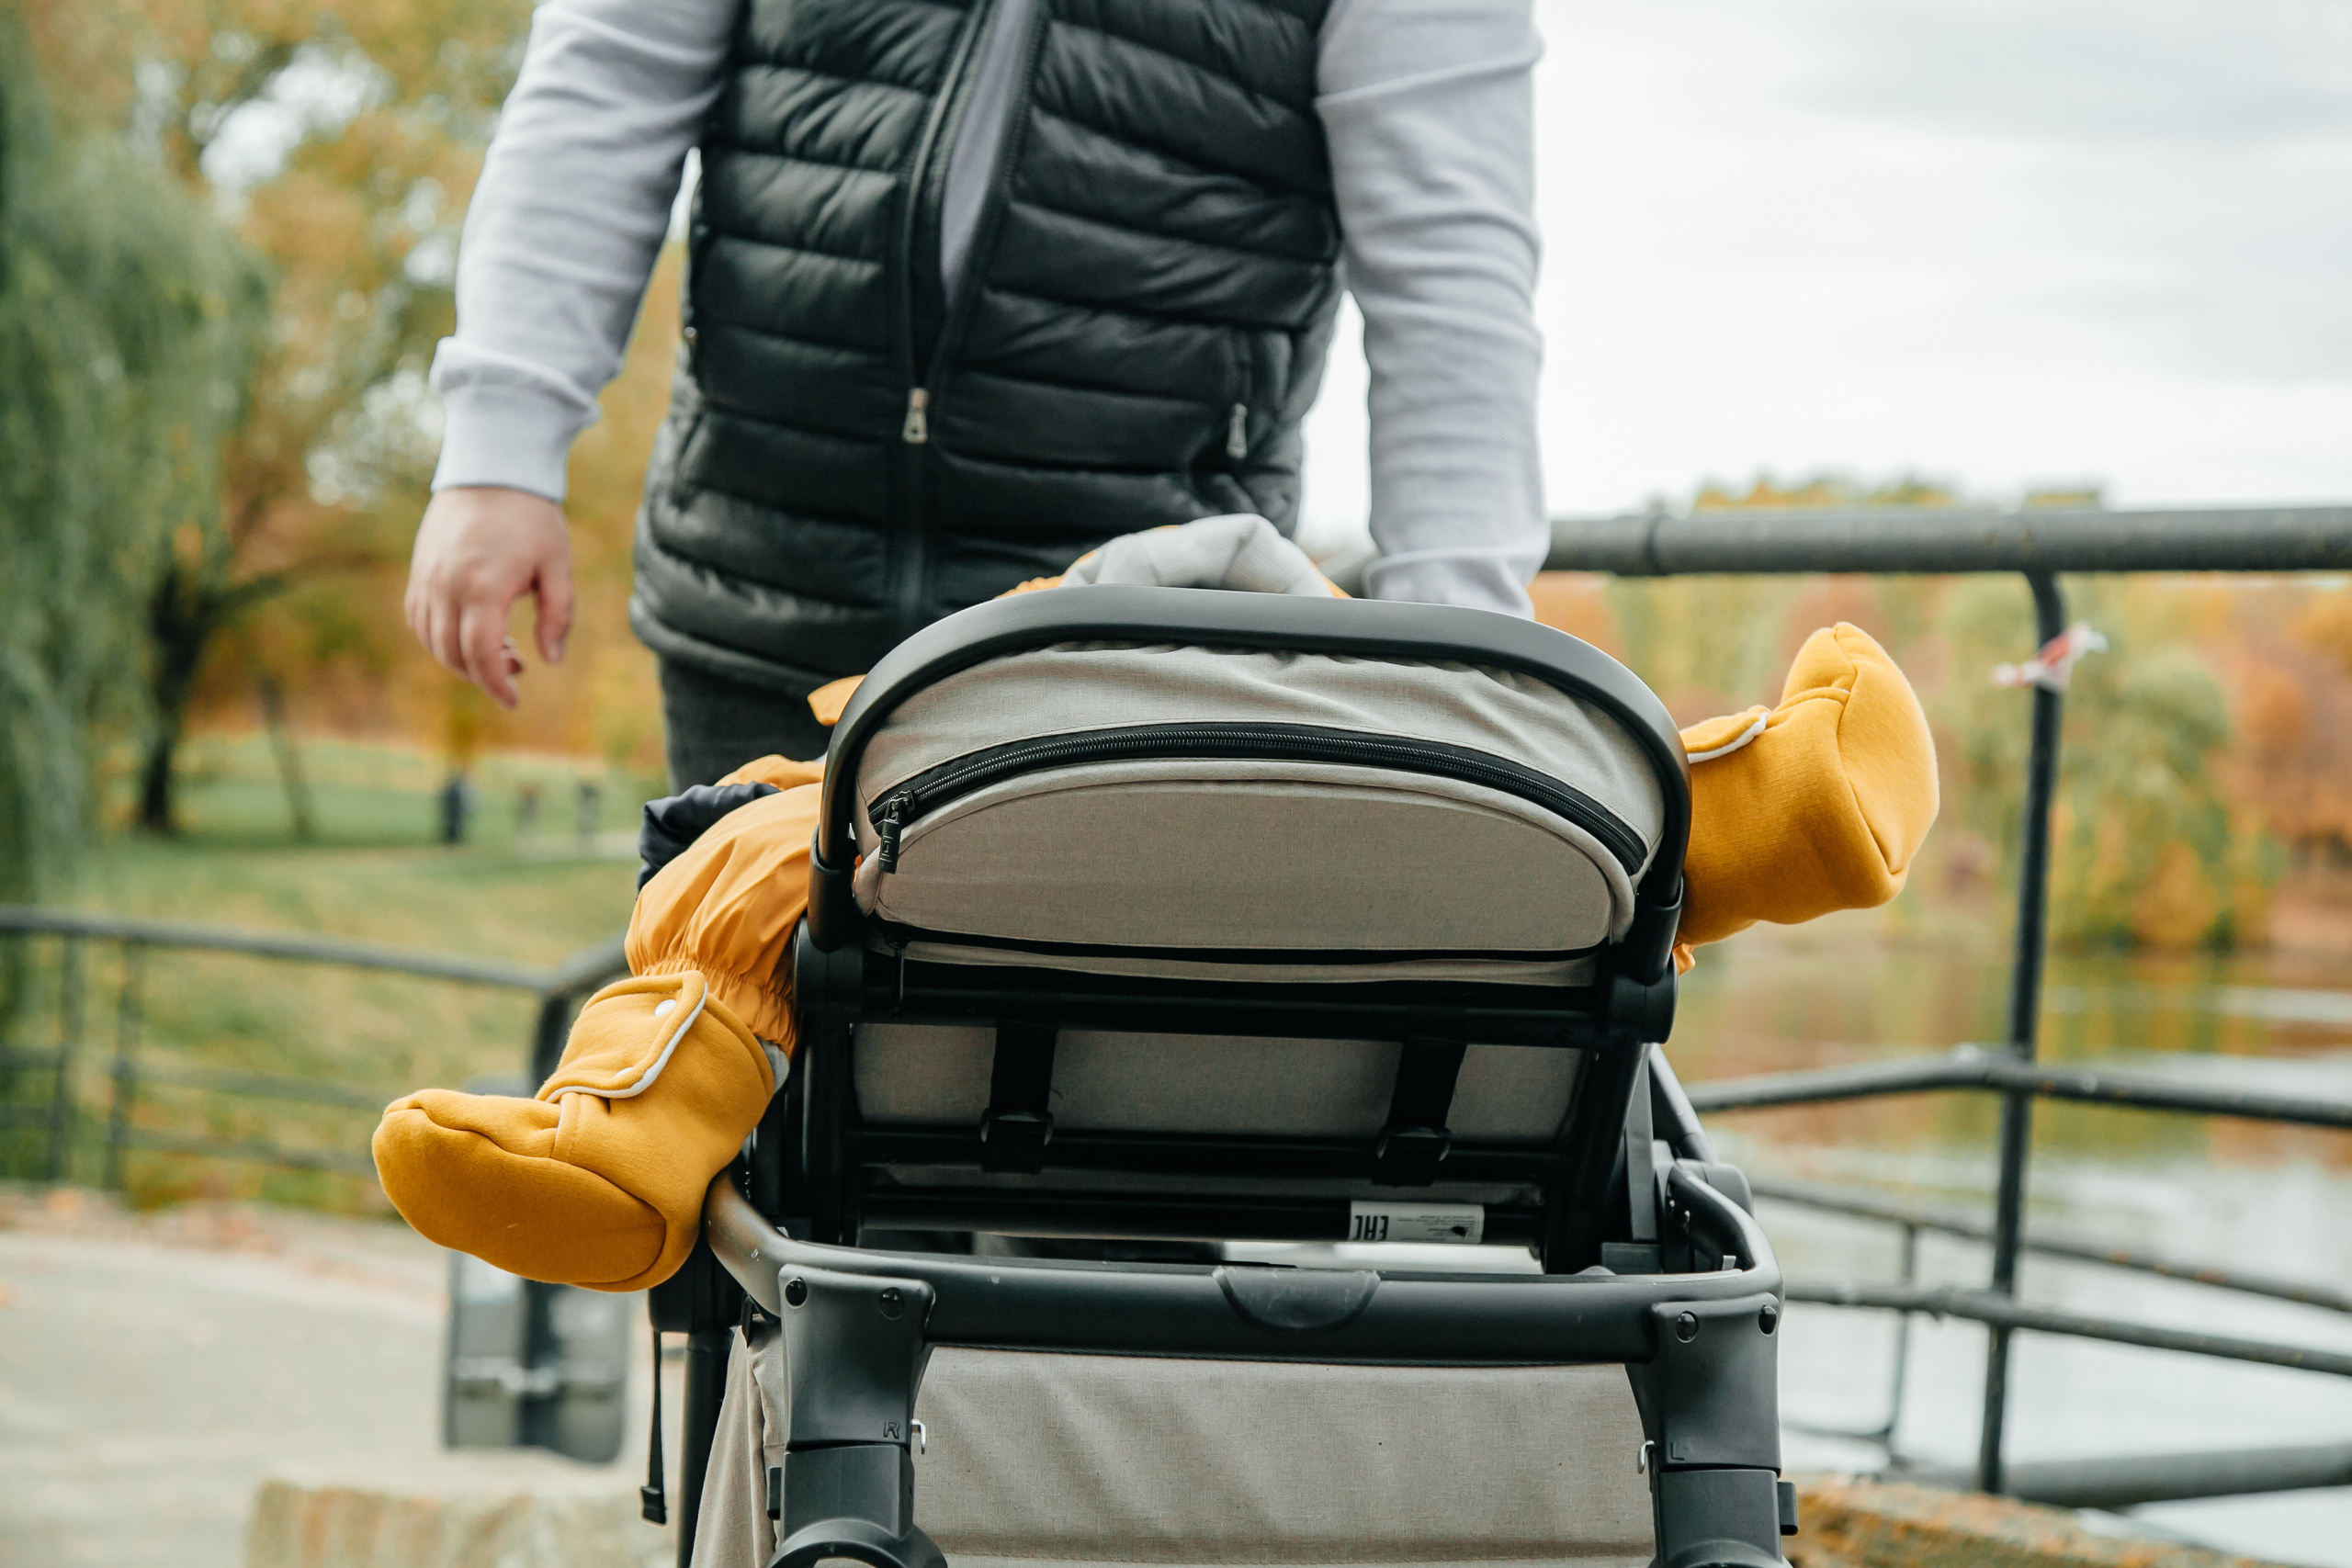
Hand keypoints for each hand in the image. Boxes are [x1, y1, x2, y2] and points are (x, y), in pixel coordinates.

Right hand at [404, 487, 573, 709]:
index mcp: (484, 587)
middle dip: (483, 675)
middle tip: (517, 666)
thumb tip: (551, 660)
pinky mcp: (419, 571)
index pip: (481, 654)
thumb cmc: (532, 519)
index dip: (495, 684)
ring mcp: (427, 578)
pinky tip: (470, 634)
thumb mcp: (558, 566)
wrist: (491, 472)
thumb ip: (558, 616)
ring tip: (500, 649)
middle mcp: (447, 586)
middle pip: (453, 654)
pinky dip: (439, 638)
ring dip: (461, 659)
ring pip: (432, 640)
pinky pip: (419, 619)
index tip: (513, 700)